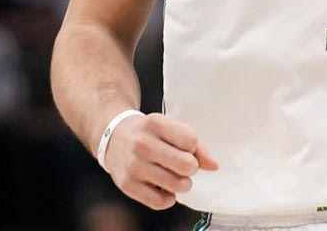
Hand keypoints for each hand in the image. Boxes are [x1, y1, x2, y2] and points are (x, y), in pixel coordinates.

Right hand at [103, 112, 218, 209]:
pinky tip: (165, 189)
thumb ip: (195, 144)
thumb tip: (213, 165)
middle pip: (186, 164)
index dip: (194, 148)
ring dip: (183, 184)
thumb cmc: (148, 133)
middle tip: (184, 165)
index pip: (191, 140)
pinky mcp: (127, 185)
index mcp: (155, 123)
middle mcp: (143, 144)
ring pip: (176, 184)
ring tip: (176, 177)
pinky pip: (159, 201)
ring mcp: (134, 165)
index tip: (187, 149)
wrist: (113, 137)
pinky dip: (168, 198)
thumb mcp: (169, 128)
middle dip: (191, 168)